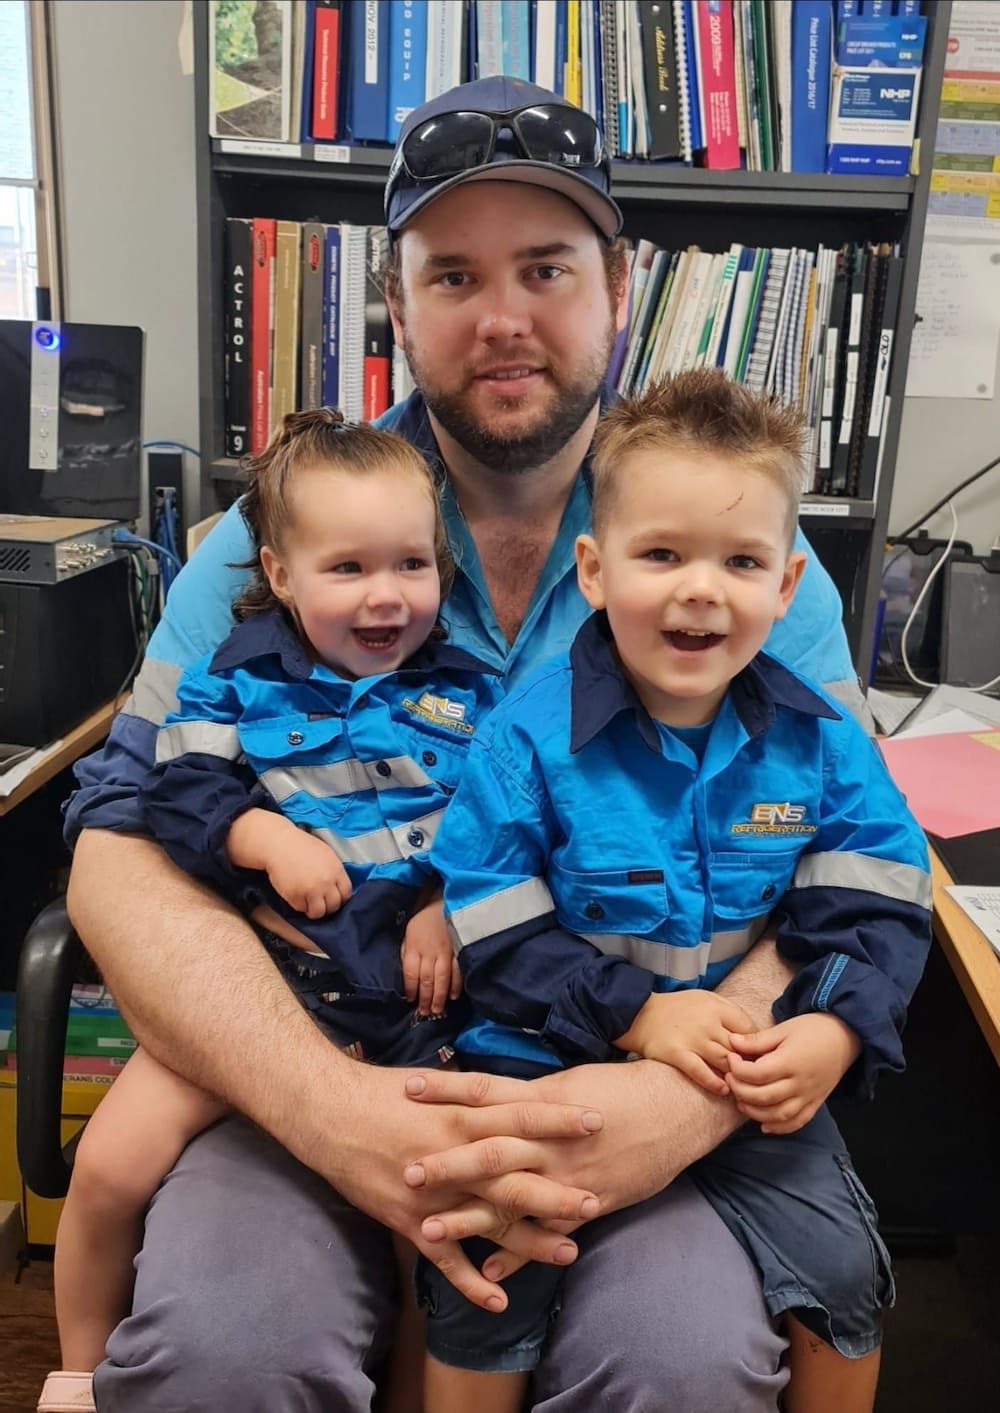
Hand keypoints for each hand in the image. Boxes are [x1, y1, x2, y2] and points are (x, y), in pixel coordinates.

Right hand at [228, 809, 352, 917]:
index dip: (340, 898)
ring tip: (308, 904)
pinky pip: (300, 909)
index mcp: (336, 870)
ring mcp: (310, 891)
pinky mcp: (295, 896)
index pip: (346, 894)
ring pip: (318, 912)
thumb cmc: (302, 846)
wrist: (280, 844)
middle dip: (328, 907)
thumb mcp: (327, 855)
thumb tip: (338, 888)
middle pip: (334, 906)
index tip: (334, 898)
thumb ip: (334, 872)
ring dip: (314, 910)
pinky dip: (298, 905)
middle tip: (320, 902)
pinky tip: (296, 896)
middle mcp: (326, 882)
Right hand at [319, 1065, 605, 1311]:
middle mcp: (453, 1156)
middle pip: (514, 1176)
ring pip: (489, 1221)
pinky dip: (472, 1281)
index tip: (597, 1120)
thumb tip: (511, 1093)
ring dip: (530, 1239)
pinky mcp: (410, 1221)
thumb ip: (473, 1095)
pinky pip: (446, 1258)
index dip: (558, 1119)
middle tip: (596, 1200)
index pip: (521, 1116)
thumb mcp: (434, 1084)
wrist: (330, 1114)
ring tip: (570, 1251)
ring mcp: (434, 1194)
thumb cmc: (382, 1092)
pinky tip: (500, 1298)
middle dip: (556, 1189)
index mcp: (462, 1115)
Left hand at [401, 895, 460, 1015]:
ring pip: (442, 978)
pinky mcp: (458, 950)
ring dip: (439, 996)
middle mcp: (429, 951)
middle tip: (425, 1013)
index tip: (411, 1001)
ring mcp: (445, 951)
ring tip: (437, 1010)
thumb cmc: (422, 921)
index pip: (410, 973)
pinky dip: (456, 985)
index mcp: (413, 947)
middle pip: (426, 979)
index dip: (411, 989)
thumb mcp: (407, 935)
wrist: (441, 902)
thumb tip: (407, 977)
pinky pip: (458, 971)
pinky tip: (454, 996)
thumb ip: (406, 954)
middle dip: (425, 998)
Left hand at [401, 1058, 738, 1266]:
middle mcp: (551, 1139)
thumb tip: (493, 1093)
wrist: (676, 1108)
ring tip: (428, 1229)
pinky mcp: (587, 1204)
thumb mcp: (572, 1080)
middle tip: (407, 1171)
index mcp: (544, 1100)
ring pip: (511, 1198)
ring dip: (469, 1216)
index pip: (485, 1091)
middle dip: (447, 1162)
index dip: (446, 1089)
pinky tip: (487, 1272)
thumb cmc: (623, 1086)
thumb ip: (531, 1092)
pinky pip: (546, 1232)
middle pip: (490, 1149)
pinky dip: (518, 1254)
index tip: (408, 1087)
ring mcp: (567, 1175)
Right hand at [615, 990, 755, 1095]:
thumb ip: (729, 1012)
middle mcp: (707, 1023)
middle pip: (739, 1048)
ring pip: (724, 1062)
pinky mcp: (678, 1054)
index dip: (757, 1044)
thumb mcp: (706, 999)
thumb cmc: (678, 1008)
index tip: (759, 1056)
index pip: (748, 1028)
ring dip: (736, 1075)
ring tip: (743, 1085)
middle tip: (757, 1075)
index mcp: (716, 1008)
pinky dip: (714, 1083)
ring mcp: (692, 1040)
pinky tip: (723, 1090)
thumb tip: (753, 1033)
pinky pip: (701, 1073)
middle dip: (750, 1062)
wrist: (640, 1014)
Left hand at [726, 1013, 861, 1134]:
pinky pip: (797, 1122)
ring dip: (755, 1112)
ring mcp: (809, 1096)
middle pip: (764, 1096)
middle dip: (740, 1090)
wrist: (845, 1037)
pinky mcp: (815, 1103)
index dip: (738, 1069)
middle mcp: (800, 1083)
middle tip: (730, 1079)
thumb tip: (732, 1042)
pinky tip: (764, 1124)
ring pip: (778, 1114)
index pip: (757, 1073)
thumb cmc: (813, 1029)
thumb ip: (757, 1040)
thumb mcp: (784, 1028)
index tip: (730, 1059)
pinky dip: (780, 1127)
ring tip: (740, 1101)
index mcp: (791, 1061)